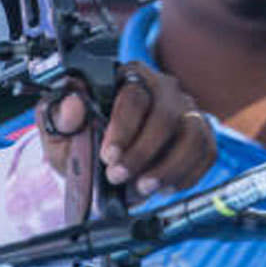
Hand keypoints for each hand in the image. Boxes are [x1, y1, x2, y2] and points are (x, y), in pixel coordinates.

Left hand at [38, 61, 215, 198]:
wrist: (100, 165)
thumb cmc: (84, 142)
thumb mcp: (60, 133)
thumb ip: (59, 117)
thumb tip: (73, 104)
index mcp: (127, 78)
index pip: (134, 96)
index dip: (123, 128)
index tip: (108, 156)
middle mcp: (163, 89)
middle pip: (166, 116)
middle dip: (142, 153)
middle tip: (118, 177)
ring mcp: (186, 111)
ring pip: (192, 135)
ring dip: (169, 167)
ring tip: (144, 187)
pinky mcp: (201, 134)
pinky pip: (206, 153)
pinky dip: (186, 175)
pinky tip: (163, 187)